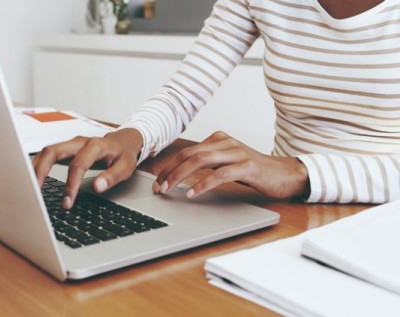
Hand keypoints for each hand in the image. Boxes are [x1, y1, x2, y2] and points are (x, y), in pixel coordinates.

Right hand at [32, 128, 142, 208]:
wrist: (124, 140)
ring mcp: (71, 143)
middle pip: (53, 151)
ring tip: (30, 188)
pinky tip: (33, 179)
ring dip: (36, 168)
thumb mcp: (126, 167)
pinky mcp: (66, 148)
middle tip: (35, 191)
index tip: (67, 202)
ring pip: (47, 151)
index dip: (71, 185)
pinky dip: (38, 165)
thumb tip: (98, 187)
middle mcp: (79, 141)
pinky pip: (48, 154)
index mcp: (95, 146)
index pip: (78, 165)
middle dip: (41, 170)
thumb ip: (112, 177)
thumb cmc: (123, 154)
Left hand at [153, 131, 308, 198]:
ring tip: (169, 189)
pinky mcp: (248, 166)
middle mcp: (226, 142)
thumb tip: (178, 175)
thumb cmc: (253, 171)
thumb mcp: (226, 162)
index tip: (157, 181)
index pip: (186, 152)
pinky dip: (203, 184)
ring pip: (201, 161)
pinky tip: (192, 193)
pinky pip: (220, 174)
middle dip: (170, 172)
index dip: (169, 167)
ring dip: (181, 176)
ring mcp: (237, 153)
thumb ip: (207, 163)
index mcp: (218, 139)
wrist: (286, 174)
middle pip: (189, 155)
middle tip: (159, 187)